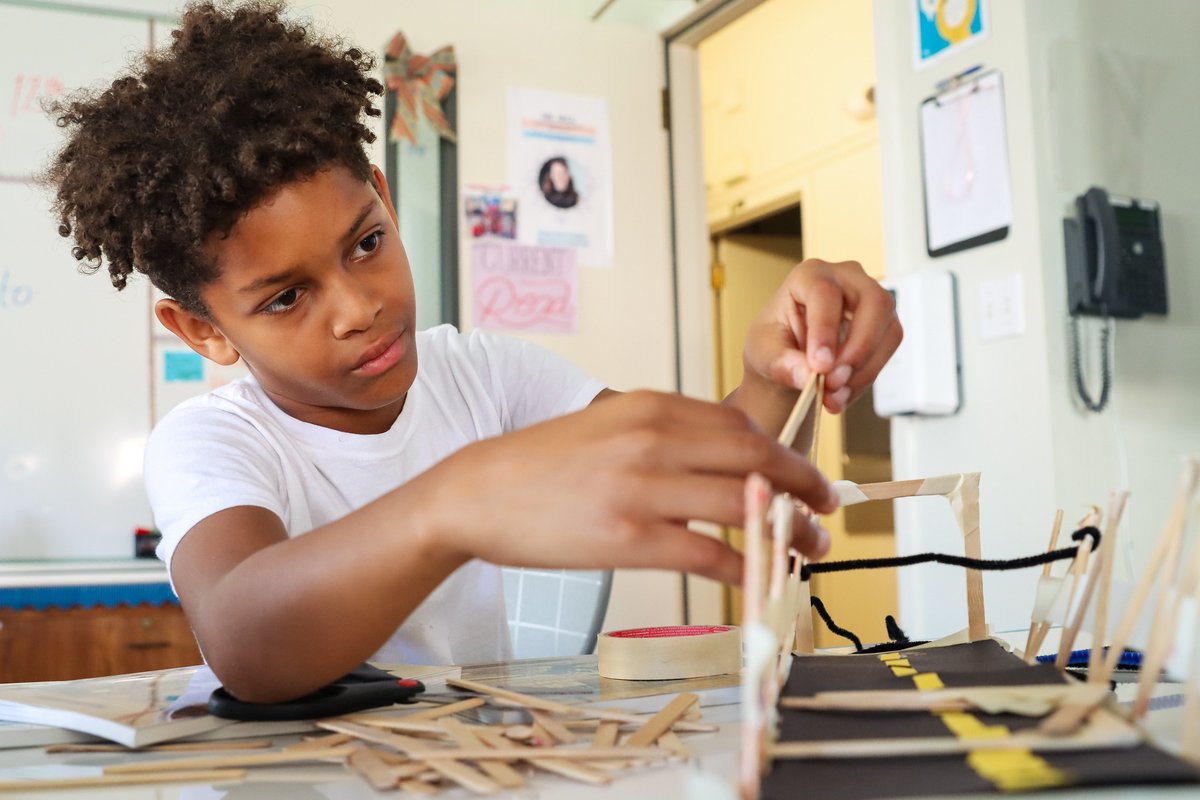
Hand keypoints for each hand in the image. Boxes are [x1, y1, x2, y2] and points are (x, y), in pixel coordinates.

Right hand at [424, 391, 837, 583]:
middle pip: (752, 456)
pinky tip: (761, 574)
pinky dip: (745, 564)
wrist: (477, 492)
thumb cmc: (540, 464)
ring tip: (809, 545)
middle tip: (826, 508)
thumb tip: (721, 460)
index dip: (784, 453)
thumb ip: (660, 434)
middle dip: (801, 484)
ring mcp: (639, 487)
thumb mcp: (606, 426)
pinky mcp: (626, 537)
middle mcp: (650, 438)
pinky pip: (706, 551)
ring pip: (740, 502)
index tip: (804, 474)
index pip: (738, 424)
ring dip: (787, 526)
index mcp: (647, 406)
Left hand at [743, 259, 901, 412]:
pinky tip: (843, 393)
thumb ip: (783, 364)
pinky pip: (888, 349)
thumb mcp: (764, 354)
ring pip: (887, 328)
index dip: (825, 330)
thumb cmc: (774, 345)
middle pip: (873, 302)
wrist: (788, 359)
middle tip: (833, 382)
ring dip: (863, 369)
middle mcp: (846, 278)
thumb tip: (807, 375)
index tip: (819, 366)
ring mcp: (870, 299)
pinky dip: (867, 377)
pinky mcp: (884, 324)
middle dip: (857, 349)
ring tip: (834, 395)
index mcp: (809, 275)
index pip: (825, 293)